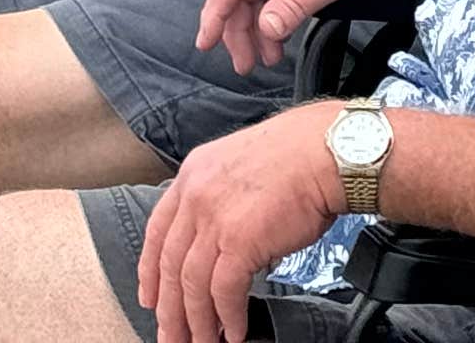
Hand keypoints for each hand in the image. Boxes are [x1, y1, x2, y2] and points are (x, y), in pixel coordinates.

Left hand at [139, 103, 345, 342]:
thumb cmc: (297, 157)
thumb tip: (225, 242)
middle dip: (168, 309)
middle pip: (170, 264)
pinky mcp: (239, 240)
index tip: (149, 297)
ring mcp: (214, 218)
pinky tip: (234, 331)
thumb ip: (223, 199)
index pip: (157, 230)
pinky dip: (228, 316)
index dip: (149, 270)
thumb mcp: (240, 166)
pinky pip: (224, 290)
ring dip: (197, 321)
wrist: (325, 151)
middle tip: (170, 336)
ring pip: (192, 283)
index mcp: (192, 175)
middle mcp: (195, 195)